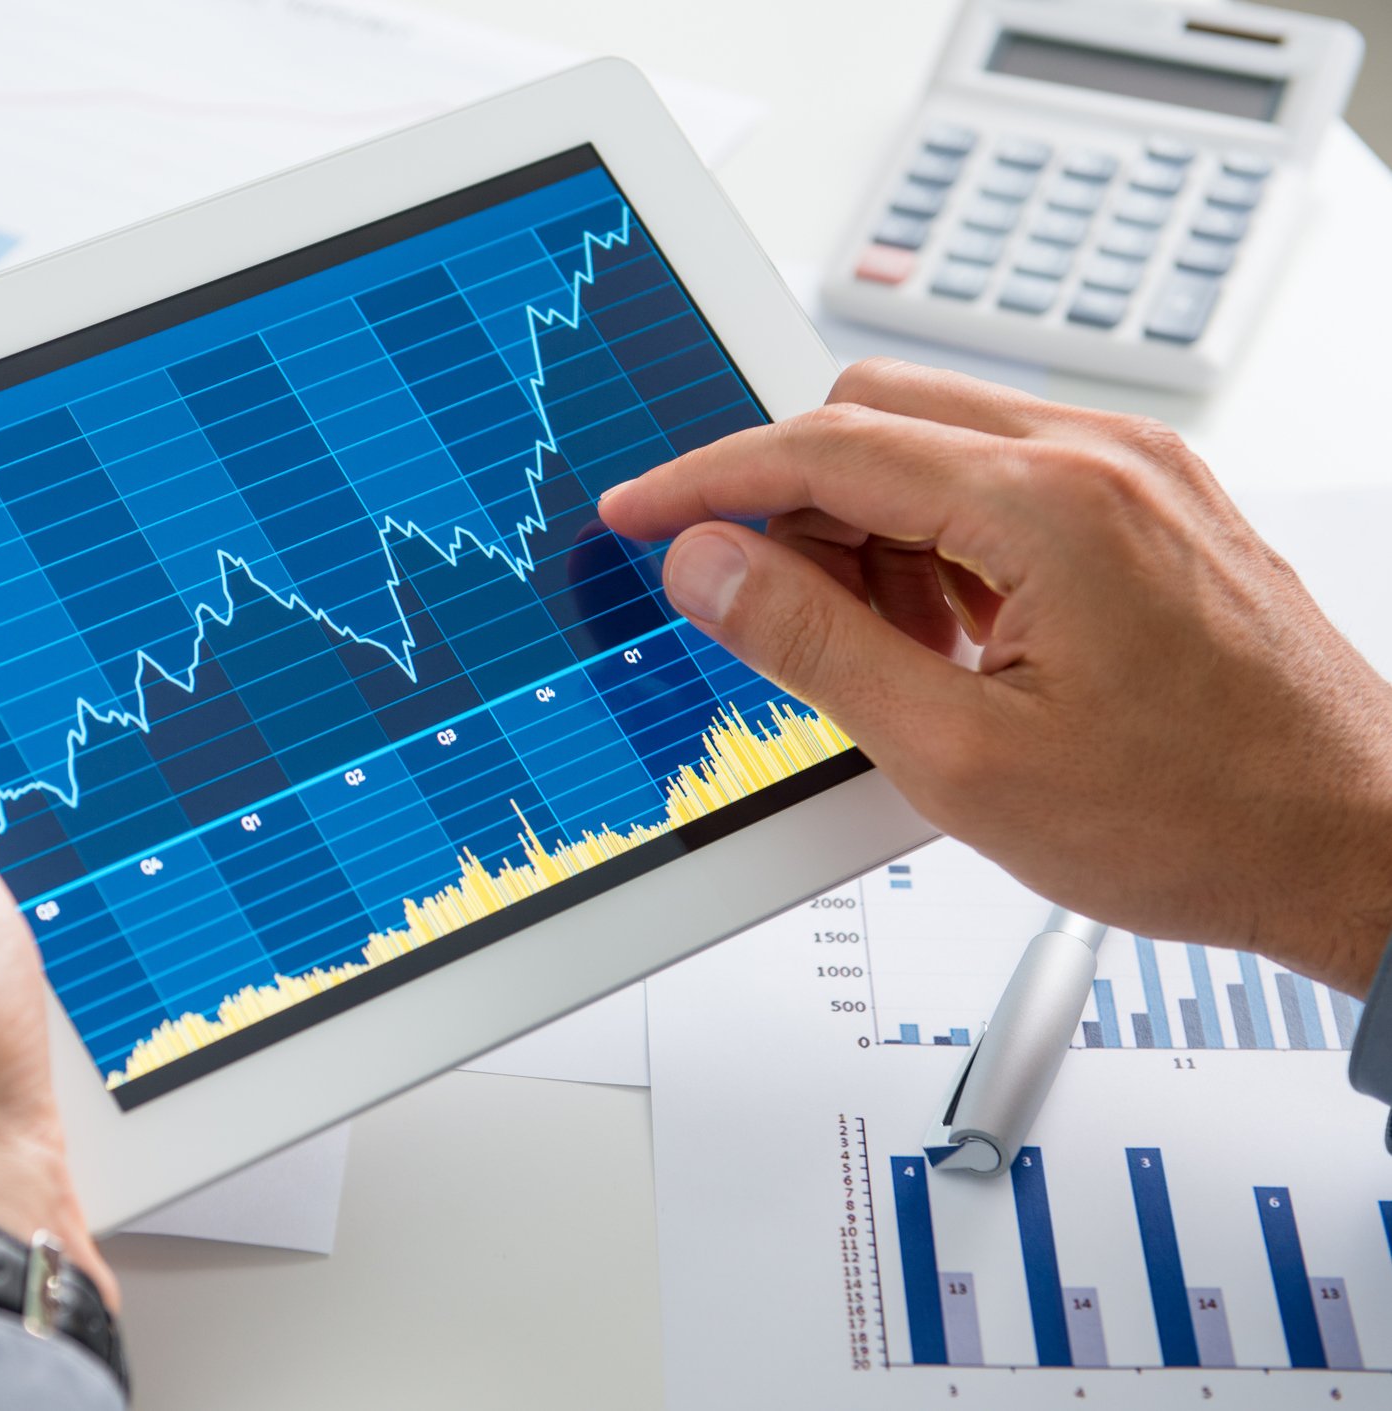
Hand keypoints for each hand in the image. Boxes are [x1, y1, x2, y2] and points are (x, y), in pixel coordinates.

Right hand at [601, 358, 1391, 994]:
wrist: (1356, 848)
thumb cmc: (1198, 819)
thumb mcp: (961, 758)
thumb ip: (812, 646)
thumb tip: (708, 566)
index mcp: (1049, 503)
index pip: (821, 446)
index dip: (705, 480)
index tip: (639, 514)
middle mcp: (1099, 456)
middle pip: (873, 414)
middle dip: (789, 501)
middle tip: (759, 607)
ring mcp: (1136, 472)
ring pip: (935, 440)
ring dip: (869, 525)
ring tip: (883, 655)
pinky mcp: (1153, 501)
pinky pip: (1002, 475)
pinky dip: (940, 538)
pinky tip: (948, 638)